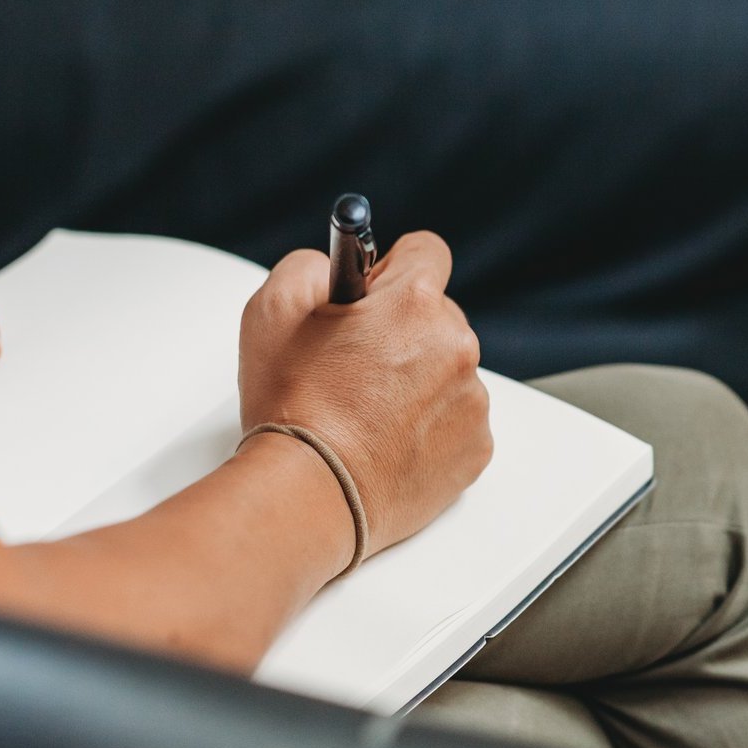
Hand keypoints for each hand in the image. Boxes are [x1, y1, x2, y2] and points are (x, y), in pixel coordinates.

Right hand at [238, 232, 492, 557]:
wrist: (310, 496)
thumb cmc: (292, 410)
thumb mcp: (271, 312)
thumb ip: (308, 266)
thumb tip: (335, 265)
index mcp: (415, 303)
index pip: (426, 250)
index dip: (391, 268)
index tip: (373, 290)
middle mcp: (457, 346)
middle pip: (437, 315)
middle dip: (401, 329)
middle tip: (354, 363)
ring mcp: (472, 399)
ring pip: (447, 369)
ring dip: (416, 378)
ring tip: (366, 411)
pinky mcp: (476, 446)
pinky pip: (456, 418)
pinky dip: (429, 424)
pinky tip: (388, 439)